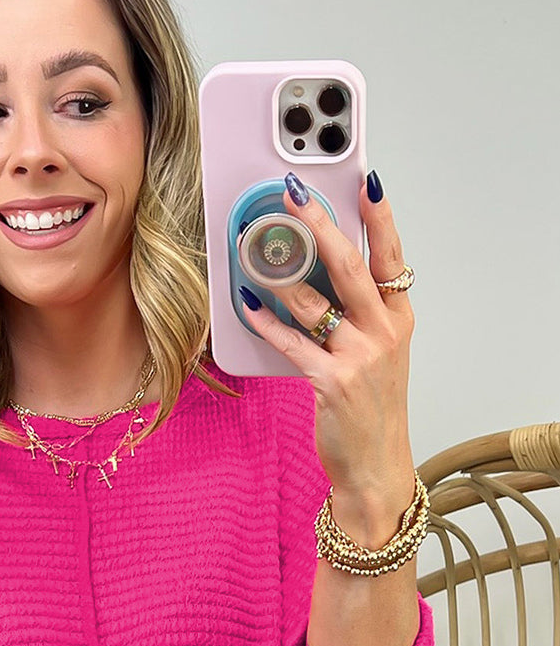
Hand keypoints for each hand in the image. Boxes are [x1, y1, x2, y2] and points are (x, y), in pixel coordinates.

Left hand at [238, 172, 416, 510]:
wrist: (376, 465)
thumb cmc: (371, 407)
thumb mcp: (379, 352)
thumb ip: (357, 313)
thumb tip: (318, 271)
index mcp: (397, 318)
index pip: (391, 256)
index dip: (380, 217)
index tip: (367, 180)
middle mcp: (383, 332)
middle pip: (352, 266)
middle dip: (322, 225)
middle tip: (296, 195)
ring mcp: (360, 357)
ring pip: (316, 302)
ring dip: (282, 273)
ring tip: (257, 250)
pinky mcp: (332, 382)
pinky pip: (292, 344)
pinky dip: (266, 322)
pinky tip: (248, 305)